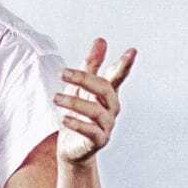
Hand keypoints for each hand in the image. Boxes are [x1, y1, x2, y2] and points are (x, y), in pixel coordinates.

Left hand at [54, 38, 136, 164]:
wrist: (72, 147)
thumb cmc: (79, 114)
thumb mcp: (81, 87)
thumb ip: (91, 64)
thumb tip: (101, 40)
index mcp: (108, 93)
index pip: (117, 76)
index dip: (124, 65)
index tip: (132, 51)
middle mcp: (111, 108)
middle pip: (104, 89)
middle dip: (84, 79)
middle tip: (62, 73)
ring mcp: (106, 125)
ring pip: (95, 111)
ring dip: (74, 103)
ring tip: (56, 98)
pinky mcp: (98, 141)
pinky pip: (91, 132)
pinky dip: (78, 125)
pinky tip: (64, 119)